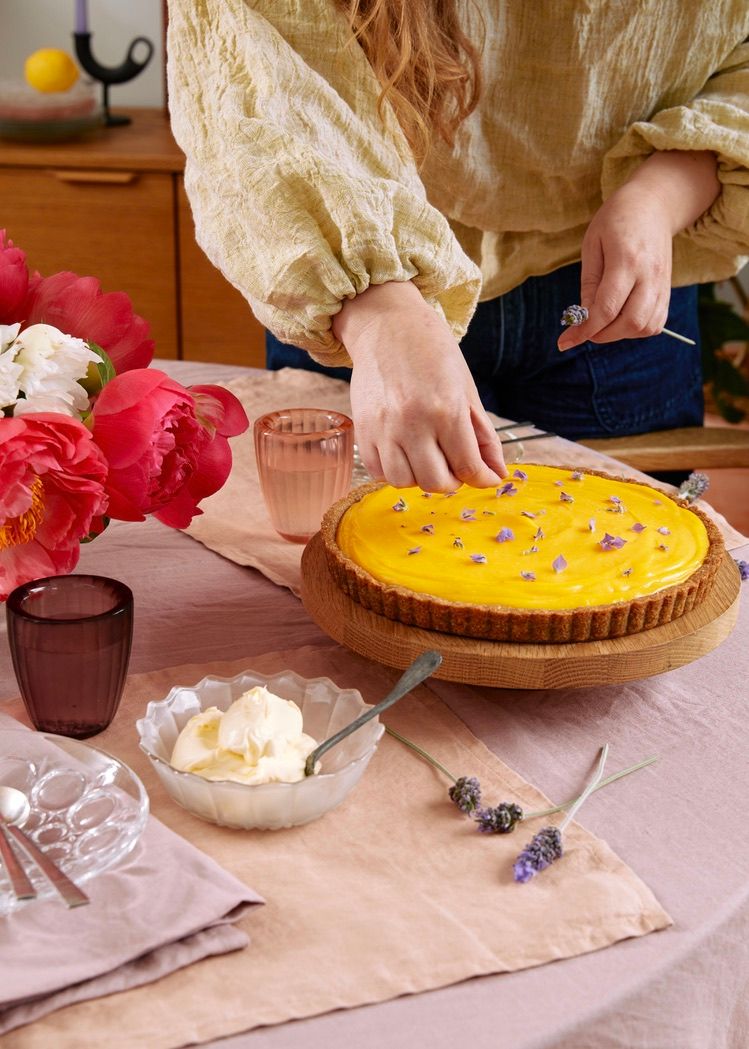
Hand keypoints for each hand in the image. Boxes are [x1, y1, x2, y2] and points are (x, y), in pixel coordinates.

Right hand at [333, 282, 507, 490]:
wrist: (387, 325)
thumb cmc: (431, 351)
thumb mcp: (466, 389)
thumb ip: (482, 435)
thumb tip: (497, 471)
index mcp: (446, 410)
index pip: (468, 466)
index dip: (481, 478)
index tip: (485, 476)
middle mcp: (413, 423)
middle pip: (436, 482)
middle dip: (452, 479)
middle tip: (454, 464)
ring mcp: (383, 428)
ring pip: (404, 482)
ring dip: (420, 477)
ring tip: (427, 458)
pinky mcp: (362, 429)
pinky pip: (378, 471)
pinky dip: (394, 471)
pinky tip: (404, 453)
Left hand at [557, 181, 673, 350]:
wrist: (654, 204)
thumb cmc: (617, 219)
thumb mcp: (592, 244)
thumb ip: (589, 283)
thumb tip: (583, 318)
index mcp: (627, 260)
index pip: (606, 309)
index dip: (584, 330)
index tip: (565, 342)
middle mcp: (650, 275)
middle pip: (630, 323)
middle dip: (602, 335)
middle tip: (584, 329)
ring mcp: (663, 284)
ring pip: (646, 327)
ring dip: (620, 334)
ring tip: (603, 322)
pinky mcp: (668, 290)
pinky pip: (656, 323)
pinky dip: (636, 330)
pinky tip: (620, 320)